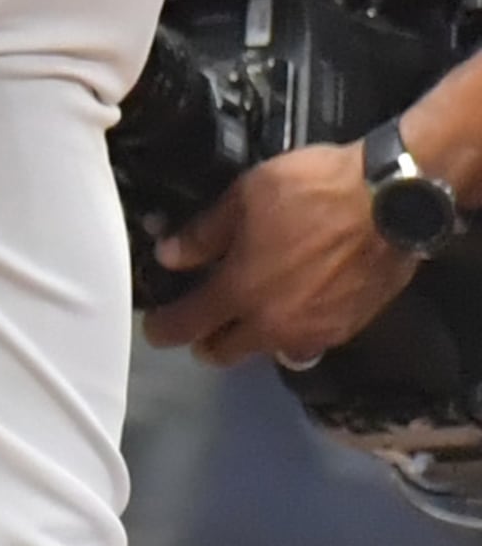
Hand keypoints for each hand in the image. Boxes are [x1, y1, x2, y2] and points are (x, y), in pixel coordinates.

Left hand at [150, 139, 422, 366]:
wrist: (391, 203)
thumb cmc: (312, 192)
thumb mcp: (244, 198)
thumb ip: (203, 234)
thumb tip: (167, 258)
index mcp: (240, 291)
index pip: (187, 324)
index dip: (163, 329)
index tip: (154, 328)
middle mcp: (273, 324)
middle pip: (224, 353)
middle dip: (204, 342)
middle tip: (201, 321)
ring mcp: (313, 332)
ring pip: (265, 351)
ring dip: (249, 339)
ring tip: (246, 315)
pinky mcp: (346, 330)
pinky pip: (305, 343)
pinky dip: (289, 333)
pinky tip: (290, 309)